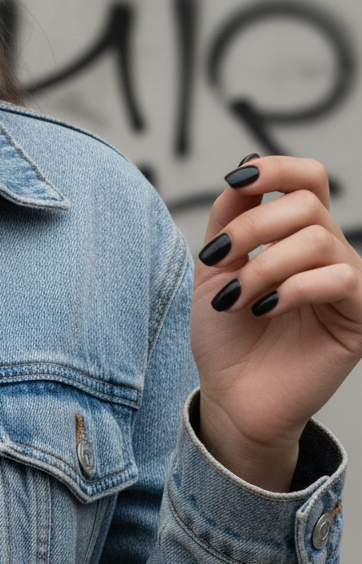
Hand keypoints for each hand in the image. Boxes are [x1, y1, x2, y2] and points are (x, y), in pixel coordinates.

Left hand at [191, 154, 361, 491]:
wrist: (231, 395)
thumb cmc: (225, 337)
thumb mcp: (215, 268)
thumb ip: (229, 220)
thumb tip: (242, 172)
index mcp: (295, 236)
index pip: (309, 179)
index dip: (277, 168)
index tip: (238, 179)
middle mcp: (328, 253)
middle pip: (307, 204)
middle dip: (253, 227)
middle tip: (219, 260)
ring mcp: (348, 283)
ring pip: (320, 240)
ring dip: (265, 266)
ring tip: (236, 300)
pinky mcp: (359, 316)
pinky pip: (339, 278)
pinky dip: (291, 289)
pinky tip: (262, 310)